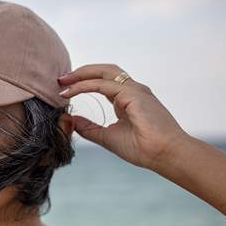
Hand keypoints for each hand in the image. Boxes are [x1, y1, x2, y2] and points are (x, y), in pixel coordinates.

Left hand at [58, 64, 189, 169]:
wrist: (163, 155)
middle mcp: (132, 91)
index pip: (104, 82)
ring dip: (81, 75)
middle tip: (61, 79)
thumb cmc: (142, 148)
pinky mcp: (134, 94)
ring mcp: (134, 90)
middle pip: (104, 71)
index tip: (64, 89)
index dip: (84, 82)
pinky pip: (103, 85)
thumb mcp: (107, 137)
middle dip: (81, 72)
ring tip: (63, 82)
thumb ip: (89, 127)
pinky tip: (71, 92)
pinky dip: (85, 85)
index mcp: (128, 99)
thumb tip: (71, 119)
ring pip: (104, 72)